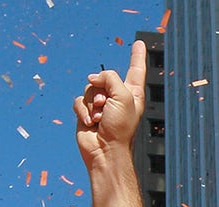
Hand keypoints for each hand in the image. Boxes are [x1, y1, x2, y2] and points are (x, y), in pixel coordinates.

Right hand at [74, 40, 146, 166]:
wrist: (105, 151)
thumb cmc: (120, 127)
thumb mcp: (123, 95)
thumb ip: (110, 77)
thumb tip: (92, 78)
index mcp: (132, 93)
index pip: (136, 69)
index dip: (137, 56)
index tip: (139, 43)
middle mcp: (117, 96)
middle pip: (104, 77)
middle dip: (101, 89)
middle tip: (106, 105)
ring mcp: (101, 104)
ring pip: (89, 88)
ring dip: (93, 103)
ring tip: (99, 118)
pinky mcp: (86, 112)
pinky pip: (79, 100)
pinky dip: (83, 111)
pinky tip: (89, 123)